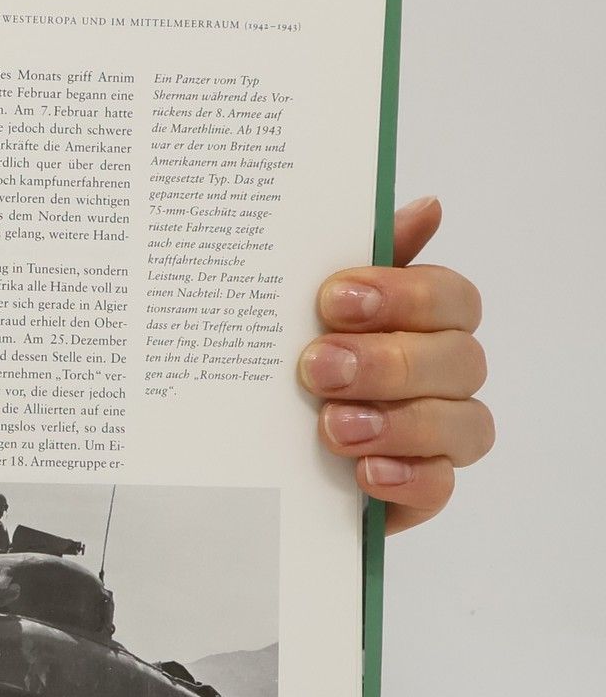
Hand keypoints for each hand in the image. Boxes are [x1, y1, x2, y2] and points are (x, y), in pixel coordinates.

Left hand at [301, 196, 491, 533]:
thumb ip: (352, 255)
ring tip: (331, 426)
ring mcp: (435, 435)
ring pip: (464, 424)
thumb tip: (426, 207)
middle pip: (460, 359)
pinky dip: (408, 478)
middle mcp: (439, 373)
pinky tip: (364, 473)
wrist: (233, 447)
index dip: (405, 296)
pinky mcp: (416, 490)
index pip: (451, 297)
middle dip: (388, 362)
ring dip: (399, 422)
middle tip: (316, 367)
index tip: (332, 299)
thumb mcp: (294, 305)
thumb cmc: (277, 361)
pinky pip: (441, 487)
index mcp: (420, 319)